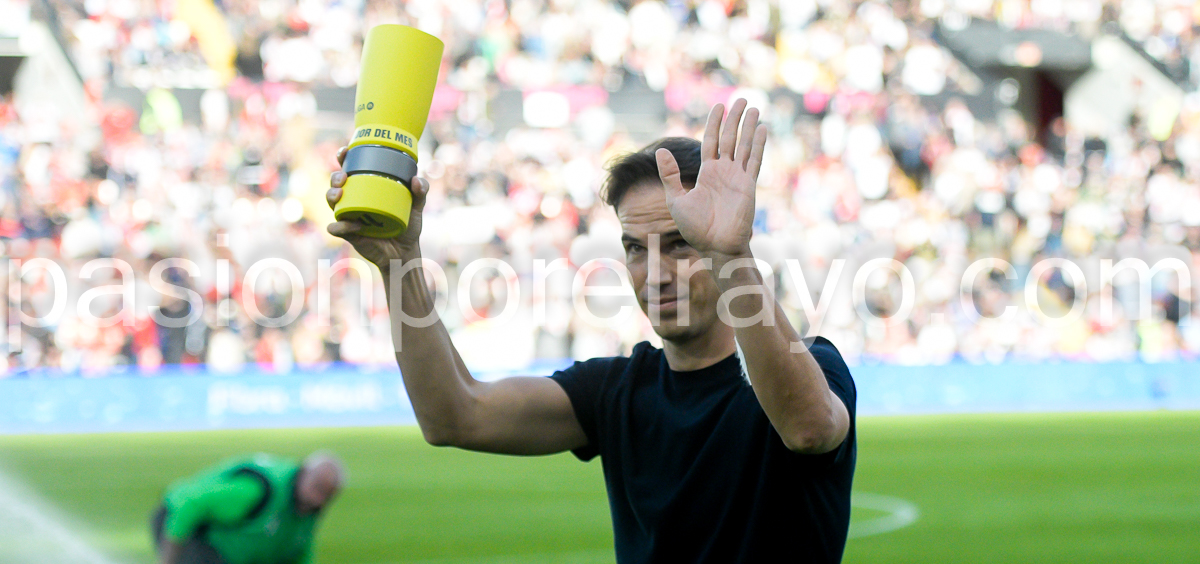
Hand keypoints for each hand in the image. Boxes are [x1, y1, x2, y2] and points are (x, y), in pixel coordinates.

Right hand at [326, 146, 428, 269]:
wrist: (405, 251)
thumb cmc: (408, 225)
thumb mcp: (417, 206)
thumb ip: (421, 191)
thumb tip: (416, 180)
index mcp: (366, 188)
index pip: (350, 169)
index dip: (343, 158)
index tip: (345, 152)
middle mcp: (355, 200)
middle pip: (336, 183)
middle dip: (335, 177)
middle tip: (343, 177)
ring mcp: (349, 216)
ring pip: (332, 202)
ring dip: (331, 195)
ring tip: (340, 194)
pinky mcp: (348, 234)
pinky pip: (336, 228)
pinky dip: (340, 225)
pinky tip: (353, 225)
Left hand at [656, 99, 766, 259]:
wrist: (714, 246)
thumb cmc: (695, 228)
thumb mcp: (676, 199)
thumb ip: (669, 175)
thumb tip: (661, 151)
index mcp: (707, 173)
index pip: (712, 141)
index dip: (715, 123)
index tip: (719, 106)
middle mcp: (724, 171)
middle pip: (730, 138)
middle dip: (735, 118)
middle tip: (741, 98)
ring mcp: (737, 177)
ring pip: (744, 145)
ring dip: (749, 126)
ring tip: (754, 107)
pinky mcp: (748, 185)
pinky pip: (754, 161)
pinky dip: (758, 145)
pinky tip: (762, 129)